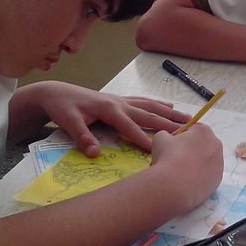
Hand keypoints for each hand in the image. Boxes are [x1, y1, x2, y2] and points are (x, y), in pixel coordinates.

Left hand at [32, 82, 190, 154]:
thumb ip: (82, 137)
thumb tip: (95, 153)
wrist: (56, 92)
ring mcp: (121, 100)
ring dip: (169, 112)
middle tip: (190, 129)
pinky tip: (168, 106)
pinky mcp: (120, 100)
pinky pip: (143, 102)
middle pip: (148, 113)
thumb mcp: (68, 122)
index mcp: (109, 108)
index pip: (130, 126)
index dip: (143, 138)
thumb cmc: (62, 108)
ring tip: (188, 118)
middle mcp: (119, 102)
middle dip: (169, 122)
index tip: (158, 149)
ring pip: (150, 106)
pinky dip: (157, 104)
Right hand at [149, 124, 224, 208]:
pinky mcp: (218, 179)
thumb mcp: (160, 138)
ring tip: (180, 172)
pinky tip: (187, 181)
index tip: (173, 145)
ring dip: (196, 164)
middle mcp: (216, 145)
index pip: (193, 129)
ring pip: (206, 161)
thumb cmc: (168, 157)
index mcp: (204, 131)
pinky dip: (199, 176)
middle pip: (202, 145)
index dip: (182, 136)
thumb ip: (167, 135)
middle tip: (176, 158)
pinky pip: (208, 175)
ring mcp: (219, 164)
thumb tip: (168, 139)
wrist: (174, 185)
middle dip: (191, 150)